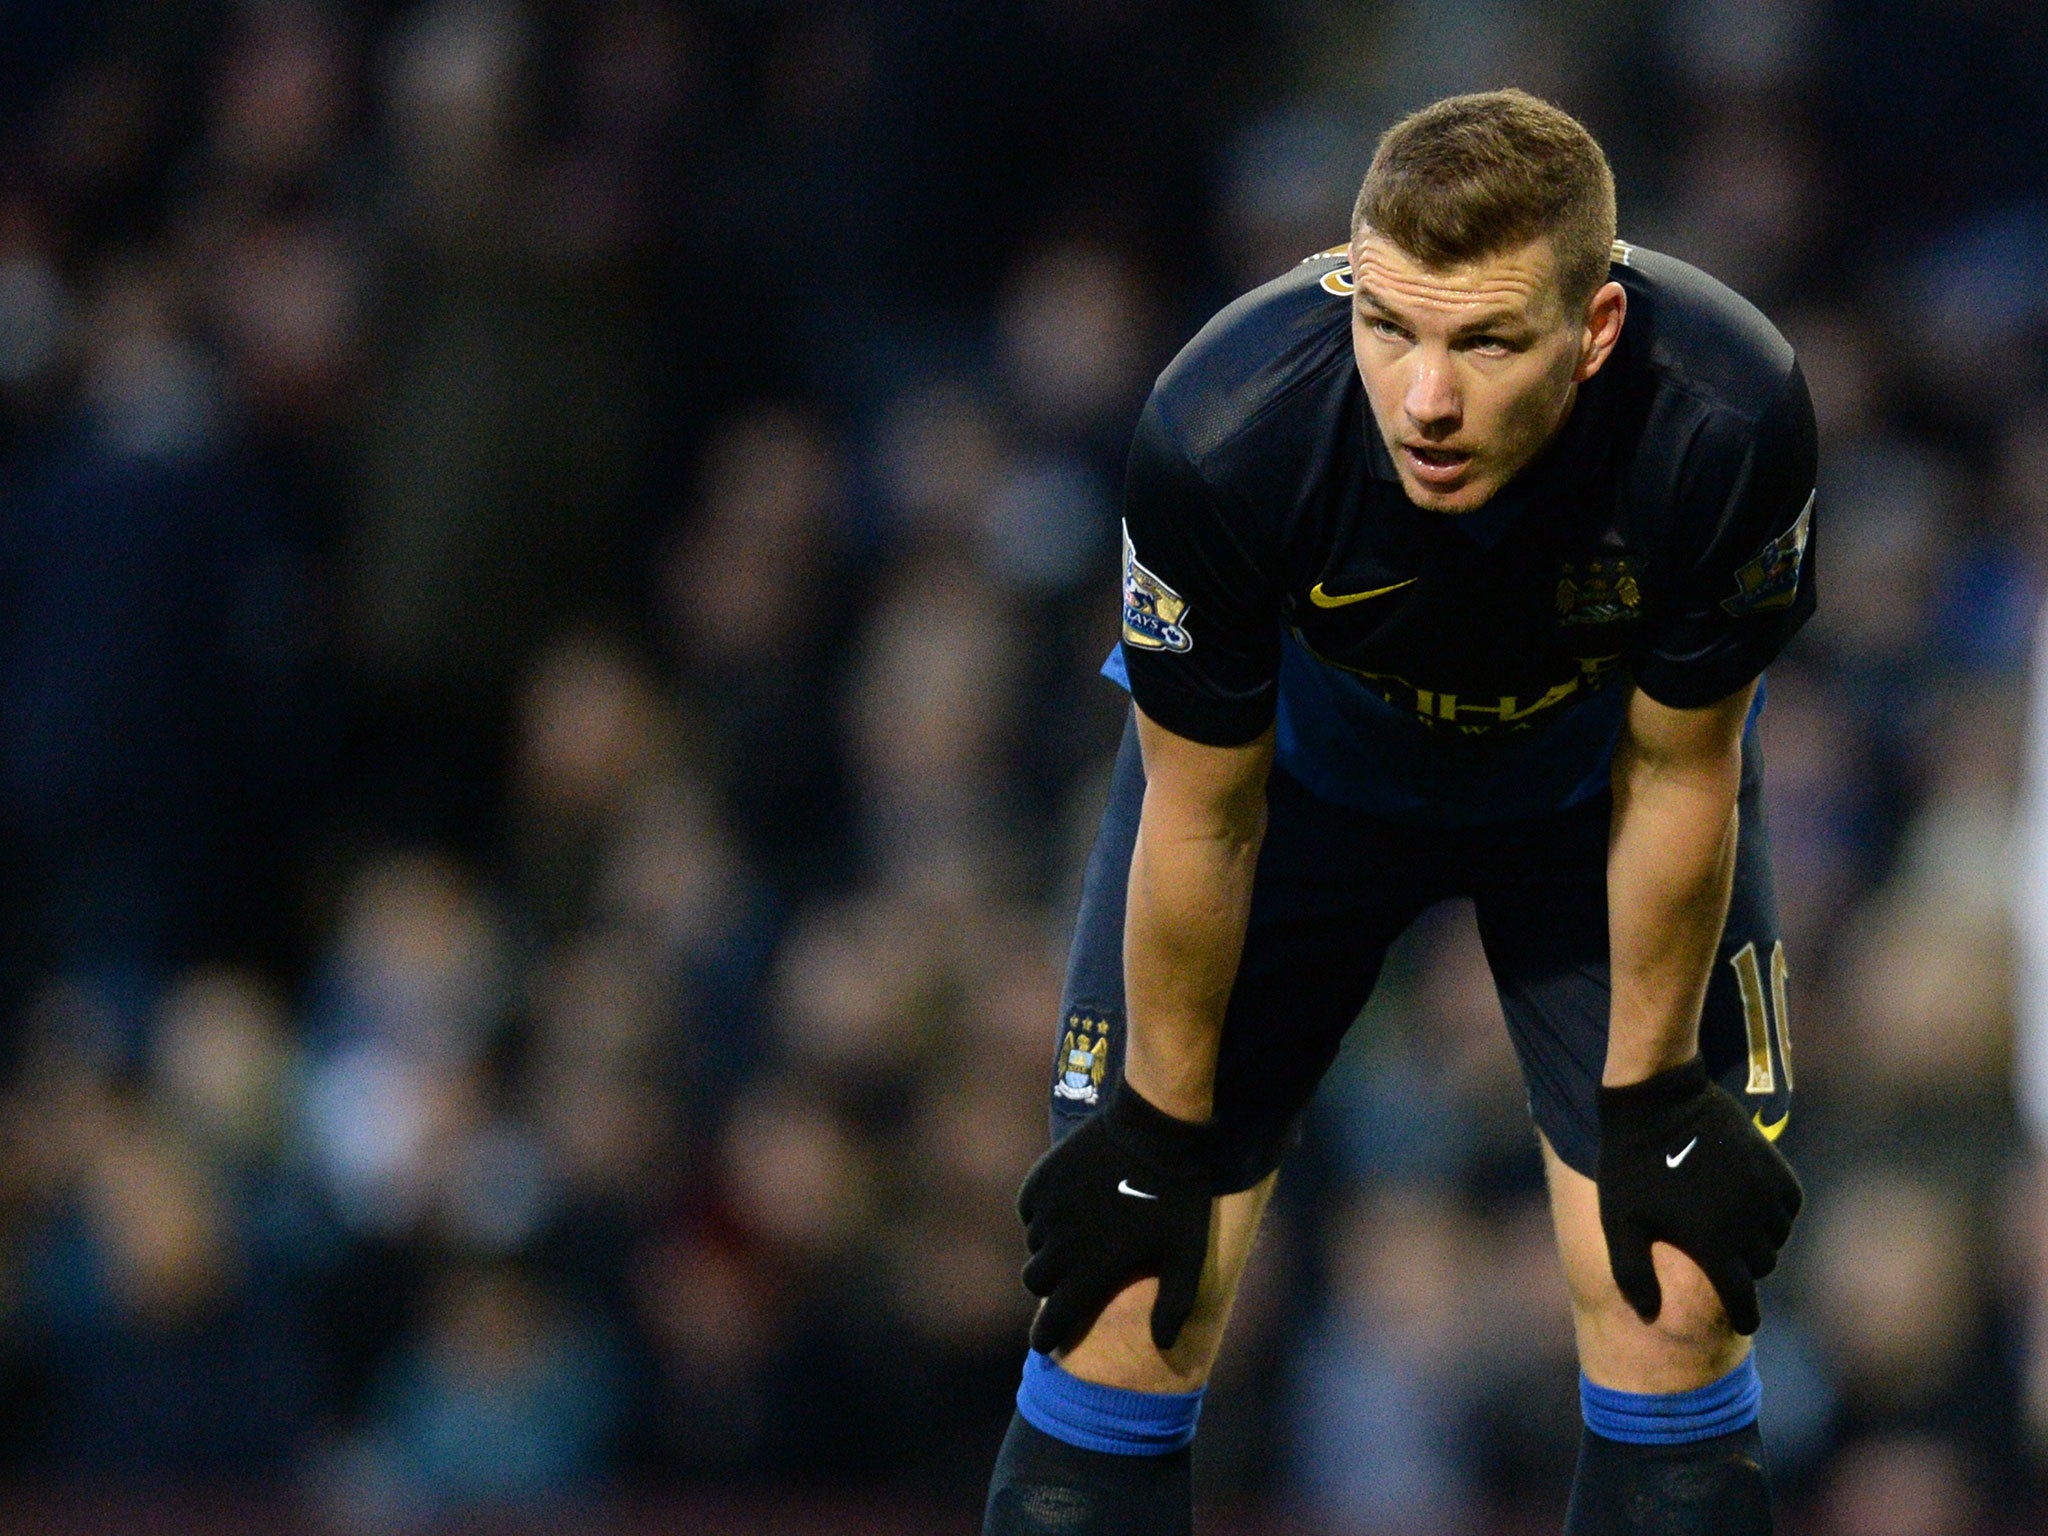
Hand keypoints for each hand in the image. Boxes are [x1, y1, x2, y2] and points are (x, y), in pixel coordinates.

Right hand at [1017, 1080, 1220, 1354]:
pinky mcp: (1041, 1179)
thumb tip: (1164, 1345)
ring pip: (1033, 1245)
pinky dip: (1043, 1216)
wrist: (1156, 1129)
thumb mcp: (1187, 1255)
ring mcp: (1048, 1208)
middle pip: (1036, 1281)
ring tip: (1081, 1235)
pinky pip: (1029, 1211)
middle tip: (1073, 1277)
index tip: (1044, 1342)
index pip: (1054, 1320)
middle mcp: (1061, 1243)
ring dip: (1050, 1248)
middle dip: (1051, 1286)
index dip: (1046, 1336)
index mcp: (1093, 1269)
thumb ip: (1174, 1305)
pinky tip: (1070, 1206)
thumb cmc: (1177, 1198)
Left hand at [1595, 1056, 1801, 1335]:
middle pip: (1760, 1265)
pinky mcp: (1774, 1166)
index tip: (1745, 1323)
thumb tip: (1649, 1317)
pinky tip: (1755, 1205)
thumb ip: (1633, 1274)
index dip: (1744, 1316)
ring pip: (1777, 1237)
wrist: (1656, 1103)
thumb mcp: (1621, 1223)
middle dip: (1744, 1269)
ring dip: (1761, 1240)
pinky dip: (1778, 1211)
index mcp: (1712, 1245)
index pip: (1742, 1299)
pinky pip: (1790, 1204)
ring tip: (1735, 1230)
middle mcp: (1747, 1224)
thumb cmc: (1632, 1167)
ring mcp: (1764, 1193)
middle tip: (1724, 1258)